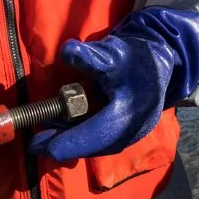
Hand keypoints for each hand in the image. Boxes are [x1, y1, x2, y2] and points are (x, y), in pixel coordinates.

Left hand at [32, 7, 198, 162]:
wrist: (162, 58)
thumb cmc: (136, 55)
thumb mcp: (113, 52)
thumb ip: (91, 56)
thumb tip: (67, 52)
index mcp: (132, 111)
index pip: (97, 134)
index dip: (69, 142)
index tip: (41, 145)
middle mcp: (135, 128)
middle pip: (96, 146)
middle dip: (66, 146)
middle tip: (36, 144)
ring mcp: (135, 133)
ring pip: (100, 146)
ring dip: (74, 144)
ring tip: (46, 139)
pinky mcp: (130, 132)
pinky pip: (105, 141)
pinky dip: (84, 139)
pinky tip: (65, 131)